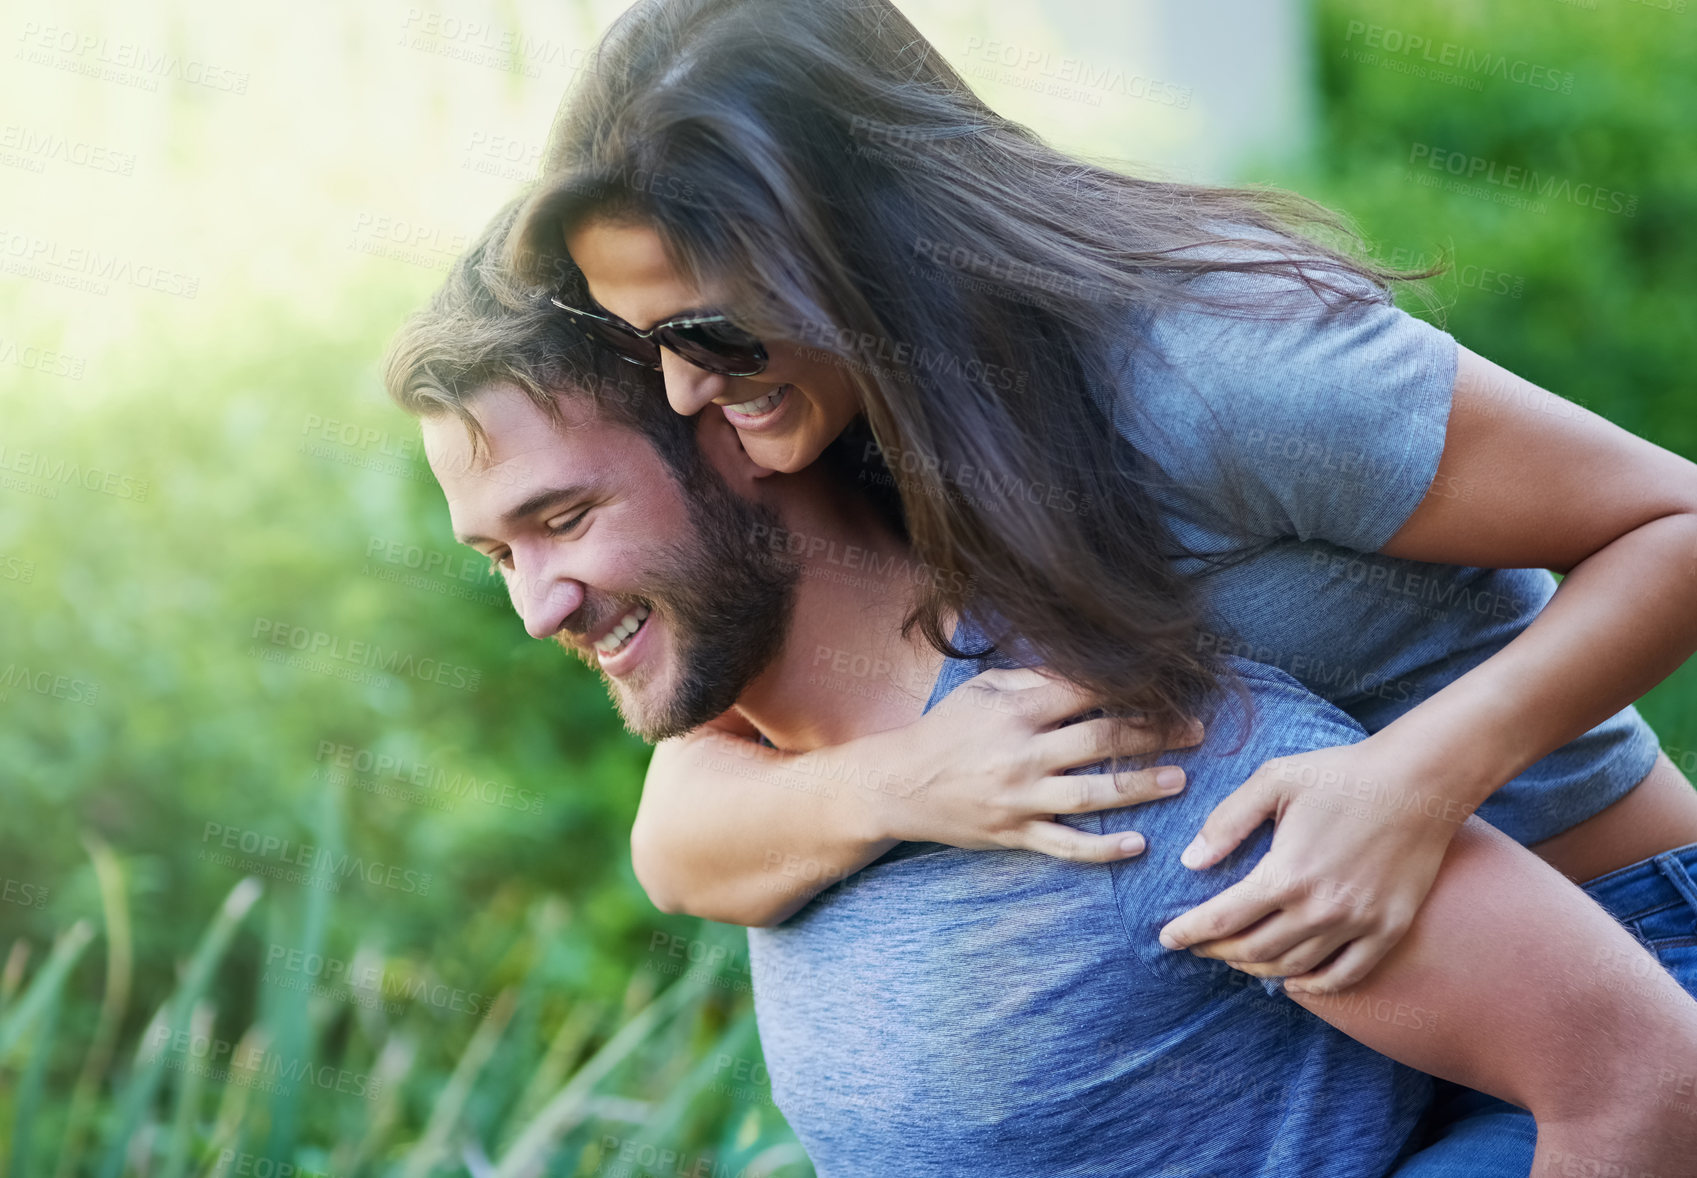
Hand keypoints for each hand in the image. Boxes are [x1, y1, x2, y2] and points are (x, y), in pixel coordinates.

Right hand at [872, 668, 1204, 861]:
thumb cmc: (946, 729)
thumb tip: (1088, 668)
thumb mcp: (983, 690)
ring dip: (1140, 787)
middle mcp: (1021, 754)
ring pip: (1092, 795)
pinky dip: (1102, 848)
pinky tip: (1137, 846)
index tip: (1169, 684)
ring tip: (1180, 780)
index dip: (1131, 687)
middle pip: (1101, 741)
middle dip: (1154, 734)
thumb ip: (1033, 679)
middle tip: (1196, 732)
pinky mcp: (1014, 833)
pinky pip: (1065, 845)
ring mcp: (1019, 797)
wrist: (898, 785)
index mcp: (1015, 710)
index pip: (1085, 692)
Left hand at [1157, 738, 1468, 992]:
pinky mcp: (1389, 929)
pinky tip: (1294, 981)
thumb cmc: (1342, 774)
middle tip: (1198, 945)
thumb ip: (1227, 821)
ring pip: (1294, 967)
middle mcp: (1321, 908)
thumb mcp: (1274, 780)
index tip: (1166, 938)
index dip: (1188, 933)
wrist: (1421, 780)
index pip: (1222, 919)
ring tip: (1236, 957)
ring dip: (1257, 968)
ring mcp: (1359, 924)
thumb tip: (1191, 861)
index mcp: (1287, 873)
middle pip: (1253, 950)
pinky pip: (1346, 976)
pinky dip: (1315, 986)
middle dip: (1216, 952)